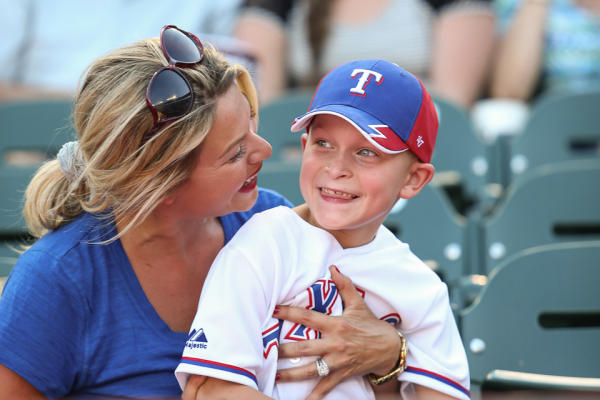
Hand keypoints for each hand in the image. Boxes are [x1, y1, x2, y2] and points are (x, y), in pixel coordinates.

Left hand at [275, 265, 401, 399]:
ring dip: (291, 374)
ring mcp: (337, 362)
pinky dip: (313, 396)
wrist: (390, 349)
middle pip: (304, 348)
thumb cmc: (371, 325)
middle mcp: (335, 344)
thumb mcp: (358, 303)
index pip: (308, 317)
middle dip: (283, 350)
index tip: (273, 311)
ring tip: (275, 374)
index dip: (289, 313)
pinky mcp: (341, 374)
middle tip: (266, 349)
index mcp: (336, 324)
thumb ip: (344, 285)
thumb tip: (333, 267)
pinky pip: (325, 387)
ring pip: (310, 369)